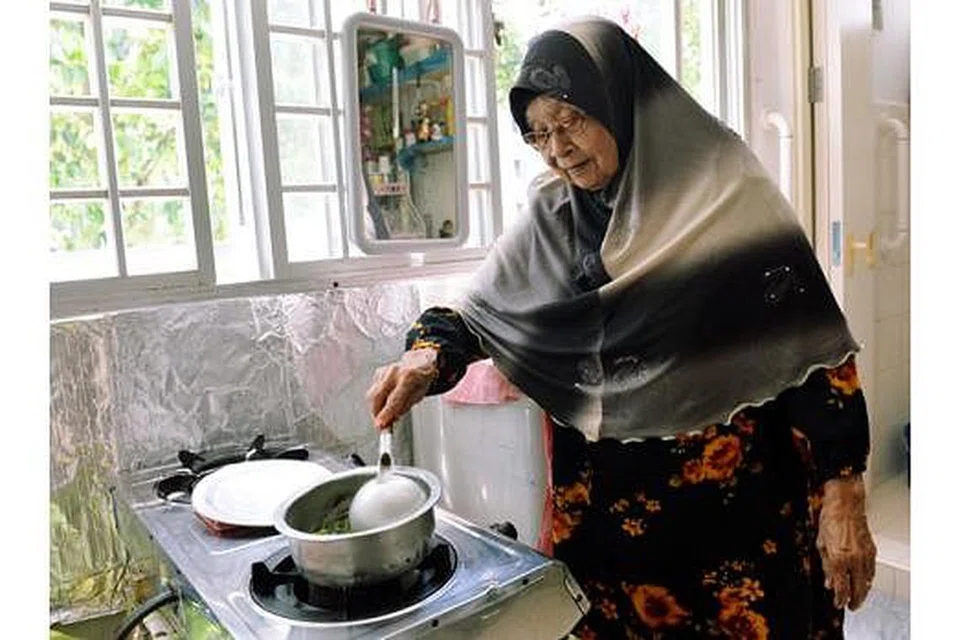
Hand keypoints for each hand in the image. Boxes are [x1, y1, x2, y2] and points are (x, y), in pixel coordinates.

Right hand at [367, 348, 438, 429]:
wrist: (419, 361)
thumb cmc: (421, 379)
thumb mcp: (418, 396)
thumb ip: (403, 408)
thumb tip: (389, 420)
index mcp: (408, 378)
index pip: (393, 400)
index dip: (386, 414)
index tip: (381, 426)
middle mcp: (394, 372)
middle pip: (377, 396)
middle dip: (376, 413)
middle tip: (380, 424)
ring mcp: (385, 370)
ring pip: (373, 394)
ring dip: (377, 406)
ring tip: (386, 411)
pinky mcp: (379, 372)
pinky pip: (374, 389)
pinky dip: (379, 397)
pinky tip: (388, 396)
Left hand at [816, 474, 876, 609]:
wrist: (846, 505)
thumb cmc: (830, 520)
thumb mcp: (821, 544)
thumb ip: (826, 566)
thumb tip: (829, 582)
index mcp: (839, 558)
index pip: (841, 587)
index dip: (840, 599)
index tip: (838, 604)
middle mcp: (854, 559)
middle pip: (858, 588)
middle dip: (854, 600)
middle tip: (850, 607)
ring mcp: (865, 555)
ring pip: (867, 582)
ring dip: (863, 592)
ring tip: (857, 598)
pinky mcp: (872, 550)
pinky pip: (872, 571)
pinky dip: (868, 580)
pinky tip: (865, 582)